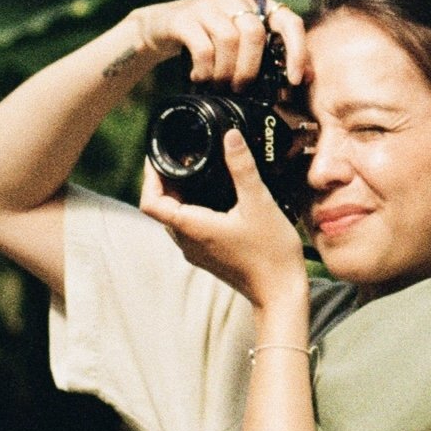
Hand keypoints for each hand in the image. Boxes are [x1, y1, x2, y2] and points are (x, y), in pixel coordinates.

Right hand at [132, 0, 308, 87]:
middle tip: (241, 89)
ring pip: (229, 40)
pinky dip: (205, 70)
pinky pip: (203, 47)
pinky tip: (200, 78)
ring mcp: (208, 6)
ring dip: (226, 71)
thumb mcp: (239, 46)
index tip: (295, 80)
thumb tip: (304, 79)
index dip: (297, 50)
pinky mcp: (185, 17)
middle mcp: (234, 0)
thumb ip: (267, 57)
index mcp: (256, 6)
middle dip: (250, 69)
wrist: (161, 27)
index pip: (289, 20)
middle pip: (255, 34)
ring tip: (219, 85)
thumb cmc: (208, 41)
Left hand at [140, 131, 307, 310]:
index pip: (150, 202)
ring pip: (175, 217)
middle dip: (165, 180)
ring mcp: (198, 251)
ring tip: (197, 169)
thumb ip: (242, 168)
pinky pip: (190, 227)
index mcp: (192, 228)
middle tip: (182, 155)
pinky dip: (193, 207)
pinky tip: (215, 194)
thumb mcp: (259, 203)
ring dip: (179, 194)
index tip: (160, 156)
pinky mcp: (210, 255)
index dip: (149, 176)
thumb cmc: (270, 254)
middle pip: (161, 207)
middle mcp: (188, 242)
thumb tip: (230, 136)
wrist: (281, 294)